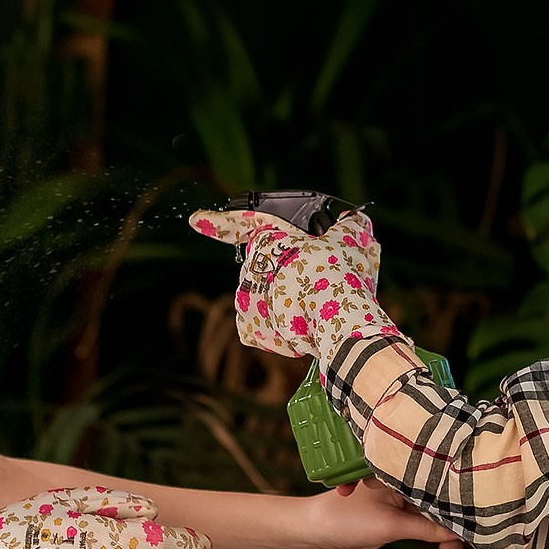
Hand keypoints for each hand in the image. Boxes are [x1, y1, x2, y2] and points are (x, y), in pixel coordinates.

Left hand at [188, 207, 389, 360]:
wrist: (340, 322)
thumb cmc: (343, 274)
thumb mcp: (353, 238)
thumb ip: (349, 224)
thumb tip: (353, 220)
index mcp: (268, 240)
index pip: (240, 224)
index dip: (216, 222)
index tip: (195, 219)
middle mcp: (250, 268)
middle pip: (267, 266)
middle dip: (286, 272)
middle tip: (315, 280)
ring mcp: (247, 299)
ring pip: (264, 295)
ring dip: (283, 299)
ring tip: (312, 305)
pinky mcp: (249, 328)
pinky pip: (259, 324)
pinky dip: (276, 326)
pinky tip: (297, 323)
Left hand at [300, 479, 463, 548]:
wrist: (312, 533)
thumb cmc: (345, 519)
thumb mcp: (390, 525)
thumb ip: (427, 528)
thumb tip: (462, 532)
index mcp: (405, 476)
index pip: (445, 493)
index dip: (462, 514)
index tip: (472, 538)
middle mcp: (409, 487)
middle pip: (446, 512)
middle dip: (452, 541)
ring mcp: (405, 505)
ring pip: (439, 526)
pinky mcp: (400, 522)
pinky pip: (428, 534)